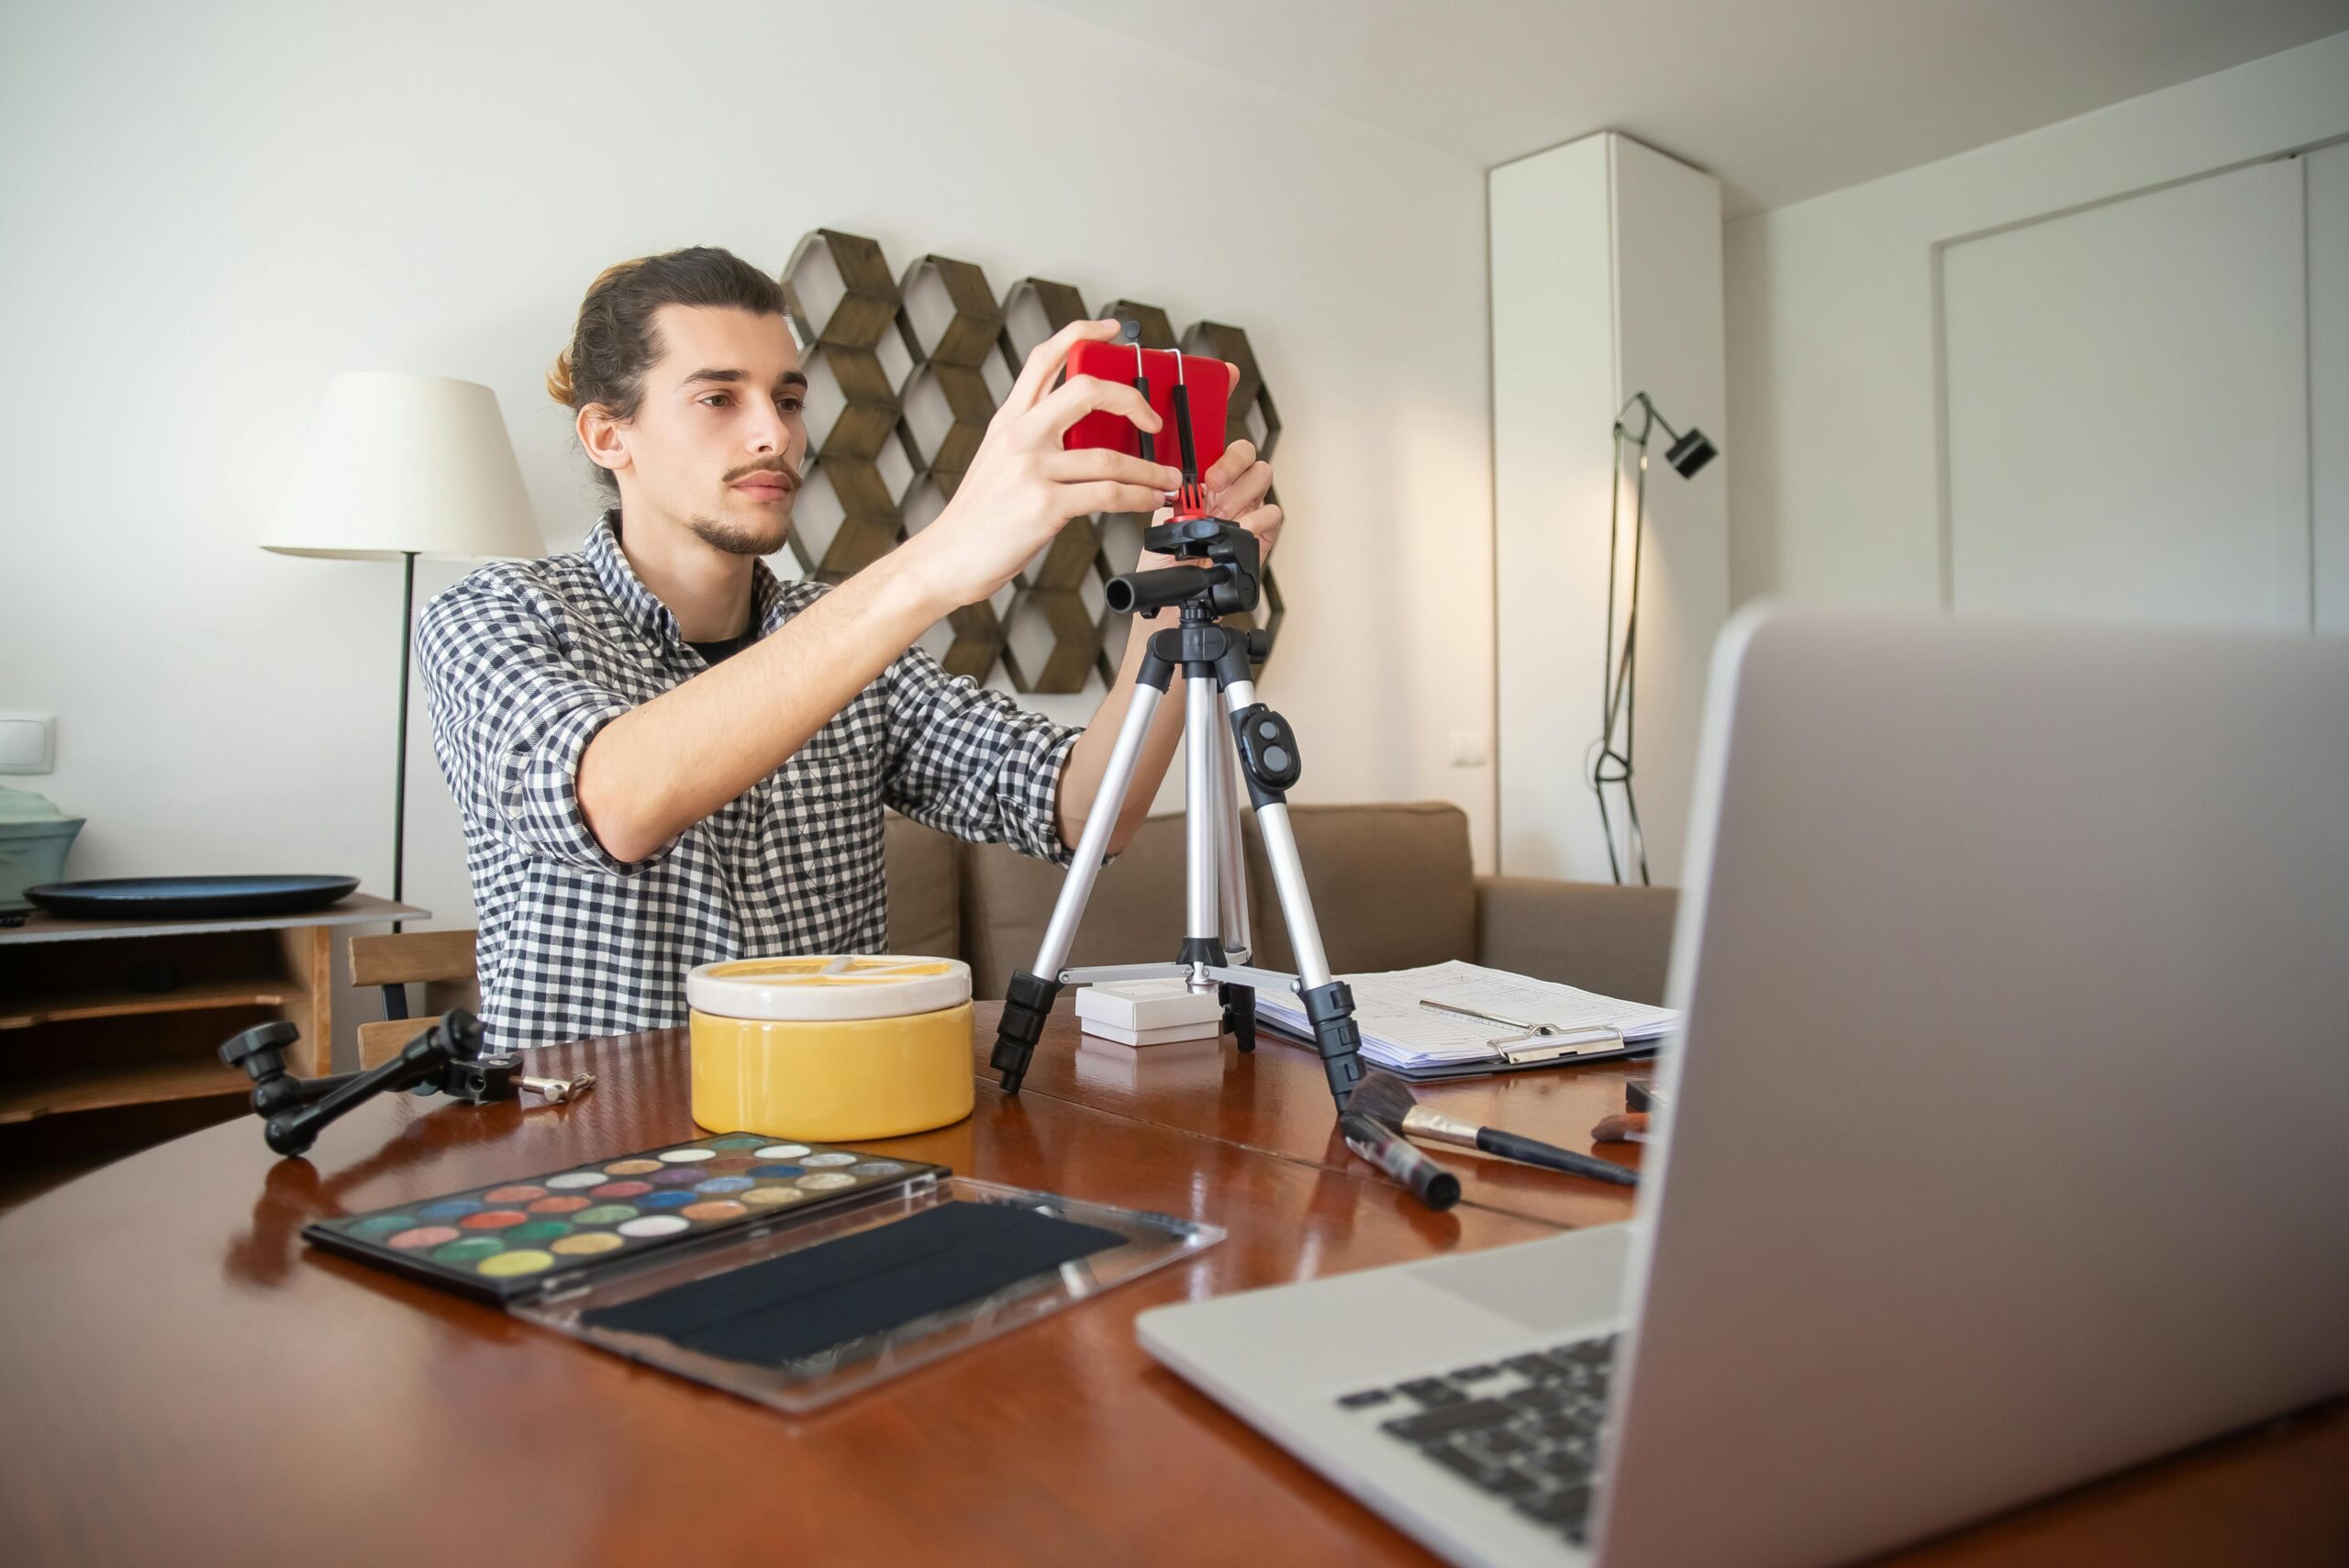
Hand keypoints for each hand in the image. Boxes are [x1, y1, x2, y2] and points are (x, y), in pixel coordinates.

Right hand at [900, 320, 1180, 610]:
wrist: (946, 558)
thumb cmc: (978, 517)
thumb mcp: (998, 461)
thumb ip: (1035, 439)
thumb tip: (1088, 435)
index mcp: (1009, 420)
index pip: (1045, 358)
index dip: (1081, 333)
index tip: (1112, 330)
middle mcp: (1020, 435)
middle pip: (1087, 389)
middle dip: (1133, 400)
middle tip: (1155, 420)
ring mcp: (1033, 469)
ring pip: (1110, 456)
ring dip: (1150, 468)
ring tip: (1168, 479)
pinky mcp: (1045, 505)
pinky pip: (1108, 495)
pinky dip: (1139, 496)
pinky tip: (1149, 500)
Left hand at [1136, 429, 1282, 570]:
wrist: (1180, 594)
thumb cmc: (1172, 560)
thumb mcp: (1166, 524)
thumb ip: (1176, 500)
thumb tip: (1181, 485)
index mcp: (1206, 485)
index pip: (1222, 451)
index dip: (1221, 456)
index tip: (1207, 476)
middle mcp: (1231, 492)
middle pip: (1248, 456)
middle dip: (1232, 465)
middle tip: (1216, 487)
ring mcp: (1248, 509)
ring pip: (1262, 476)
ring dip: (1241, 494)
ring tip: (1222, 516)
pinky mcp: (1263, 532)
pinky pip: (1272, 513)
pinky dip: (1256, 520)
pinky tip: (1240, 530)